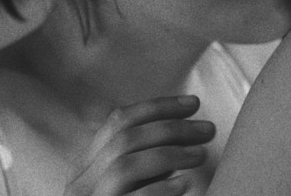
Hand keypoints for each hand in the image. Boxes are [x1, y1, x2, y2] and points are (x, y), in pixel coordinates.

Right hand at [64, 96, 215, 195]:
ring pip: (124, 165)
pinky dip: (160, 190)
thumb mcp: (127, 186)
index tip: (193, 103)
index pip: (117, 122)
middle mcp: (82, 186)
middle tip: (208, 130)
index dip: (158, 106)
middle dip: (171, 127)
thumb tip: (181, 130)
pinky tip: (184, 186)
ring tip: (201, 155)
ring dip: (169, 154)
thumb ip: (141, 162)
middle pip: (125, 139)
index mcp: (87, 170)